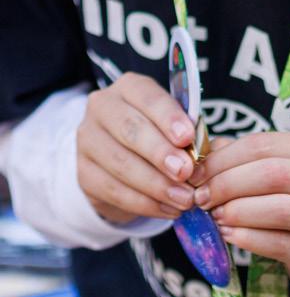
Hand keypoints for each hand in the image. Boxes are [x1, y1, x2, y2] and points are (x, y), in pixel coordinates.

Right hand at [77, 73, 194, 223]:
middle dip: (160, 153)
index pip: (147, 97)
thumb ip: (183, 133)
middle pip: (130, 130)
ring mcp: (87, 140)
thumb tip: (199, 153)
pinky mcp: (84, 173)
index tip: (188, 137)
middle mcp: (102, 107)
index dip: (168, 117)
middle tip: (185, 172)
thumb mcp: (170, 124)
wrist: (117, 160)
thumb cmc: (155, 134)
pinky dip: (145, 203)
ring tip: (184, 198)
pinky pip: (114, 191)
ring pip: (121, 164)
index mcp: (128, 87)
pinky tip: (167, 209)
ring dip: (156, 185)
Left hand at [193, 132, 289, 291]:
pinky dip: (250, 239)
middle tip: (202, 198)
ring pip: (280, 209)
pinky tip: (230, 236)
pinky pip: (282, 244)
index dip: (224, 158)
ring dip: (239, 212)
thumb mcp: (281, 171)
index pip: (263, 145)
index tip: (197, 174)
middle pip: (272, 174)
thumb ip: (244, 159)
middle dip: (228, 185)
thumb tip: (202, 155)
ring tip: (216, 217)